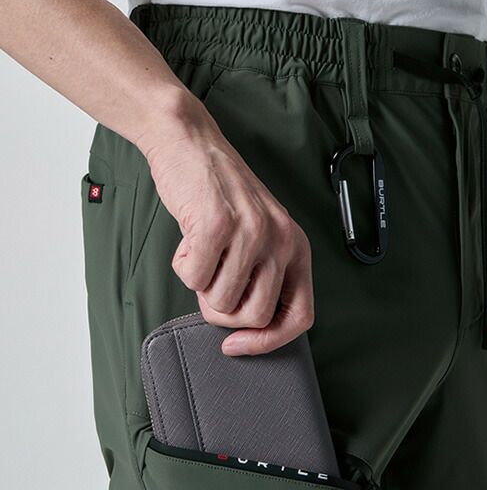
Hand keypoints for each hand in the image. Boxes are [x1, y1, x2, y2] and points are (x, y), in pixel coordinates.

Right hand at [139, 92, 313, 355]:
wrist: (192, 145)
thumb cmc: (222, 195)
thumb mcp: (259, 235)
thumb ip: (263, 276)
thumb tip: (247, 331)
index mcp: (297, 247)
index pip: (300, 317)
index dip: (268, 341)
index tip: (238, 344)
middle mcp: (282, 240)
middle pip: (254, 317)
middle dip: (223, 309)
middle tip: (213, 278)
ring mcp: (252, 232)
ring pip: (221, 302)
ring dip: (201, 283)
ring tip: (203, 249)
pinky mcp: (218, 224)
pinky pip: (192, 279)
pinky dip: (182, 264)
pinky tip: (190, 237)